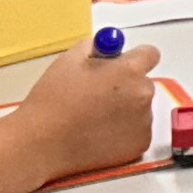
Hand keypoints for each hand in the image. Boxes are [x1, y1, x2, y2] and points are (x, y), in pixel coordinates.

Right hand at [24, 40, 163, 175]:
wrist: (43, 143)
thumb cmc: (53, 100)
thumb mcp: (69, 60)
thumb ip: (95, 48)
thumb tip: (108, 48)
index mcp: (129, 70)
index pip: (150, 54)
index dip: (134, 58)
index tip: (121, 66)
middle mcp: (143, 94)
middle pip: (143, 83)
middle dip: (126, 86)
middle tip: (98, 96)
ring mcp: (143, 122)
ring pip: (139, 108)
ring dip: (125, 109)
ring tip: (92, 118)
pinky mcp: (140, 145)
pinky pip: (137, 131)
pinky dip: (123, 132)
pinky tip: (97, 134)